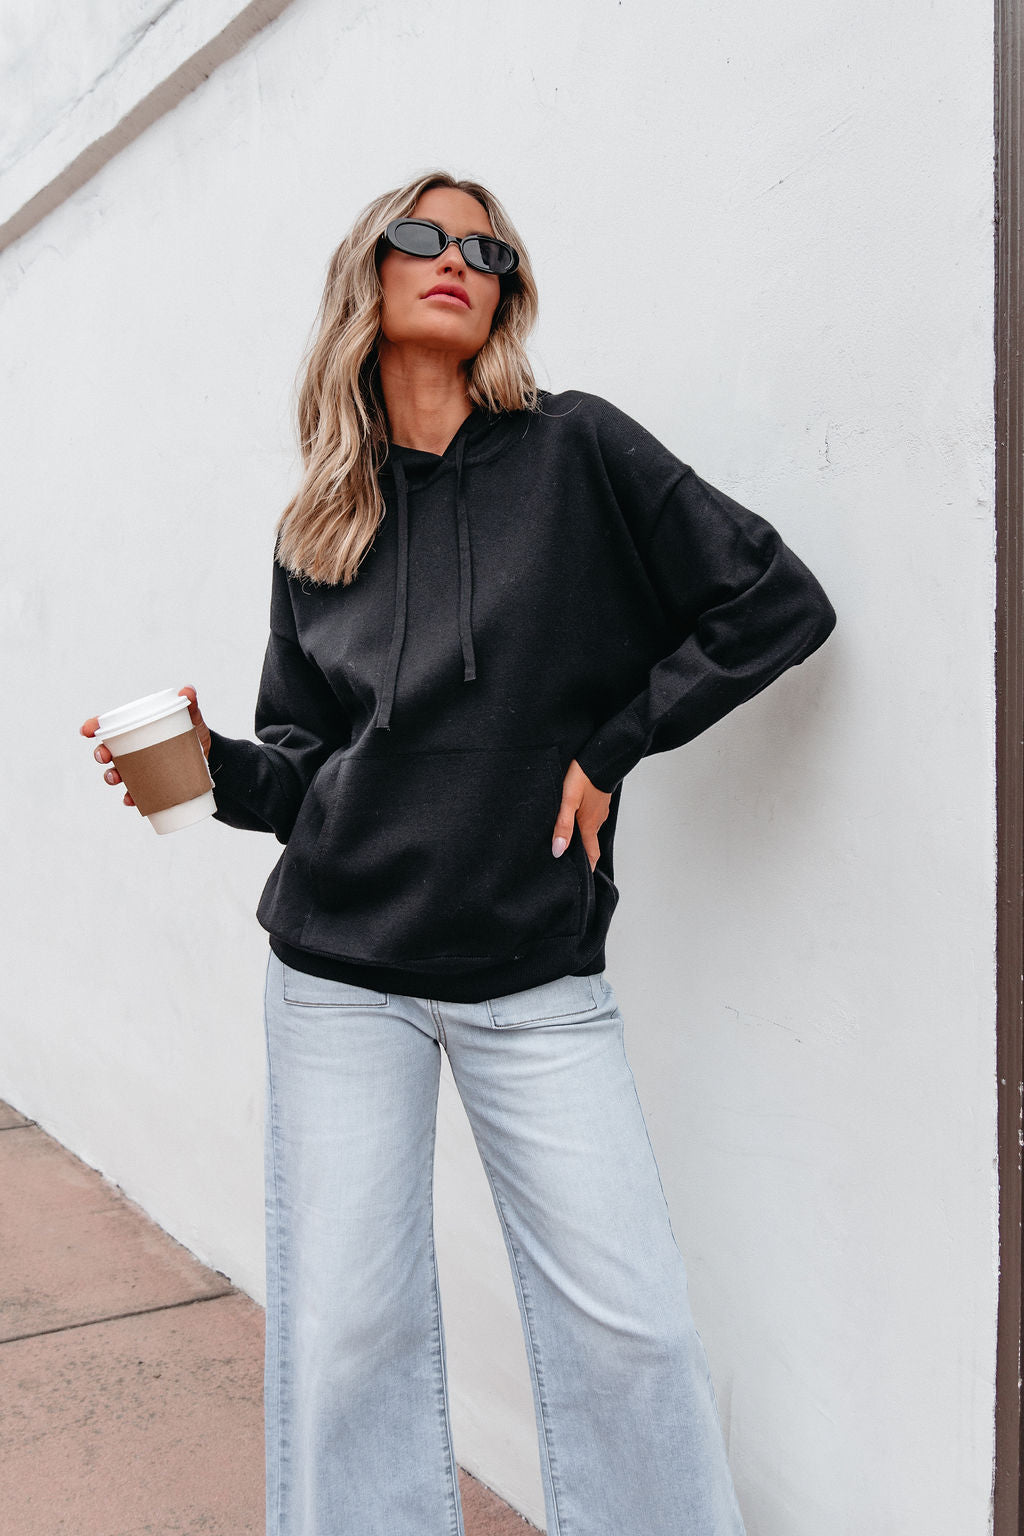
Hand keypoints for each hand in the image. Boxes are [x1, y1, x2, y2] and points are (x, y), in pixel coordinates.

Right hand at [80, 686, 210, 808]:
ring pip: (117, 775)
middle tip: (104, 756)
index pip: (108, 728)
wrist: (211, 758)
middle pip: (107, 753)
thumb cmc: (192, 733)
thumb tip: (187, 691)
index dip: (93, 727)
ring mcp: (139, 770)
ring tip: (116, 778)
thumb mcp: (191, 718)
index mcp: (136, 731)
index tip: (87, 730)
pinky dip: (131, 797)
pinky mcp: (150, 786)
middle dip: (100, 754)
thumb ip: (189, 704)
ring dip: (111, 777)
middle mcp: (132, 751)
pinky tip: (131, 799)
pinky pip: (136, 795)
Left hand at [552, 759, 610, 871]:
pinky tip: (575, 816)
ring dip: (581, 836)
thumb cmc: (583, 777)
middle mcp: (597, 820)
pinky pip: (592, 815)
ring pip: (590, 828)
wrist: (600, 756)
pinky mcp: (599, 799)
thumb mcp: (568, 801)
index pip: (591, 854)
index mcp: (589, 825)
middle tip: (569, 861)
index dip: (588, 868)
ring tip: (567, 839)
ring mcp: (600, 809)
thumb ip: (563, 826)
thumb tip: (558, 851)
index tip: (582, 880)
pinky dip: (584, 821)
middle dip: (581, 854)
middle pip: (590, 842)